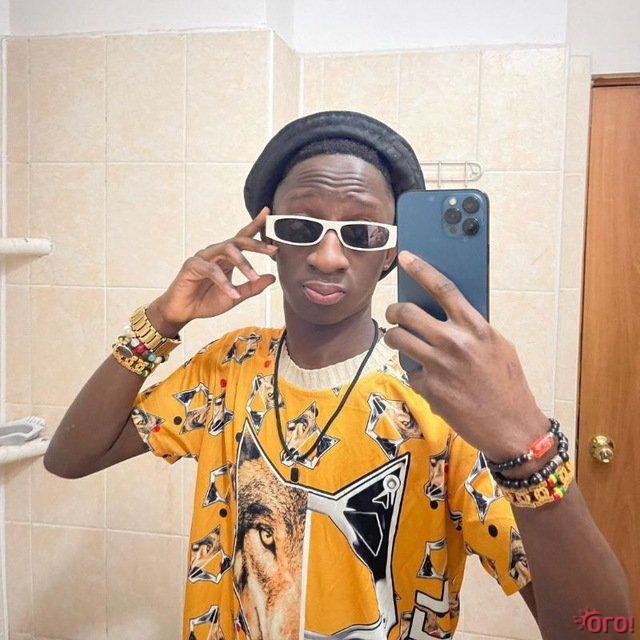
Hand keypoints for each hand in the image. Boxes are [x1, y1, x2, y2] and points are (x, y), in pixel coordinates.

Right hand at [148, 206, 277, 333]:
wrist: (184, 311)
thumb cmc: (207, 300)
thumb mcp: (236, 296)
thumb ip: (253, 287)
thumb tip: (273, 278)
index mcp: (227, 257)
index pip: (243, 237)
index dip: (255, 225)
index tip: (268, 213)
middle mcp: (216, 253)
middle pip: (238, 240)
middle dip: (256, 244)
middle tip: (273, 250)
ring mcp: (204, 257)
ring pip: (227, 250)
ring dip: (243, 263)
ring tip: (253, 277)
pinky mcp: (192, 265)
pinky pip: (212, 270)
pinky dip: (224, 282)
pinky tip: (233, 294)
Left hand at [383, 250, 547, 461]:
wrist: (511, 428)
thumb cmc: (508, 385)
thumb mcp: (498, 347)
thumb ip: (472, 329)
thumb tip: (446, 314)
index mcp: (476, 327)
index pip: (443, 288)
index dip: (421, 269)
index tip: (405, 257)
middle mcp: (454, 342)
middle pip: (408, 313)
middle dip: (394, 311)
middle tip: (393, 315)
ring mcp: (438, 366)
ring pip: (398, 339)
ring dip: (393, 337)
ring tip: (398, 340)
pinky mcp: (428, 388)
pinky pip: (409, 371)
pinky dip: (414, 372)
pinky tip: (427, 378)